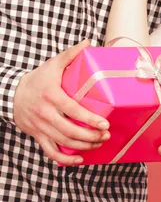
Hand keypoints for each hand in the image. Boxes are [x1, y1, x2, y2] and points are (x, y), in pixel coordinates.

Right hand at [13, 40, 110, 165]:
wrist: (13, 94)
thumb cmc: (38, 79)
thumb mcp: (53, 64)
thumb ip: (71, 54)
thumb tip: (88, 42)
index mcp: (52, 96)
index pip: (73, 110)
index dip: (89, 119)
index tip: (105, 123)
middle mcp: (46, 114)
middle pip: (70, 130)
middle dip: (90, 136)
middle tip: (106, 134)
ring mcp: (41, 127)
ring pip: (63, 142)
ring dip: (83, 146)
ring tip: (99, 142)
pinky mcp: (38, 136)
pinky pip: (51, 152)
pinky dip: (65, 159)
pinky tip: (80, 158)